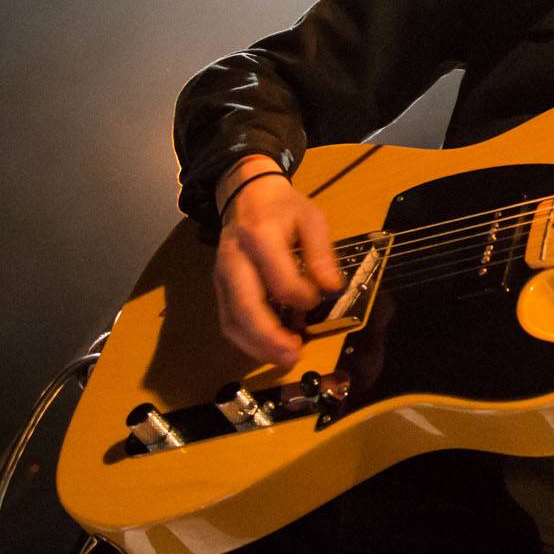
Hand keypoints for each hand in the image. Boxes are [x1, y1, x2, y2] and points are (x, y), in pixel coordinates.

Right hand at [212, 157, 342, 366]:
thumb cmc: (284, 209)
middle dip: (269, 337)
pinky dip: (246, 341)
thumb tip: (333, 289)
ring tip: (285, 358)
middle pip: (244, 307)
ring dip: (256, 346)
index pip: (279, 279)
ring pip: (231, 320)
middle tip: (294, 356)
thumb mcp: (312, 219)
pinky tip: (268, 349)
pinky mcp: (219, 289)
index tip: (319, 300)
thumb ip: (322, 253)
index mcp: (260, 238)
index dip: (301, 297)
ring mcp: (222, 277)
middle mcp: (234, 261)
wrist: (246, 195)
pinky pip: (228, 320)